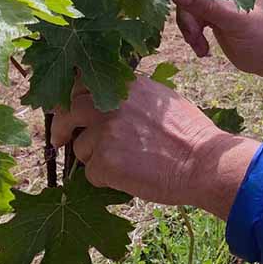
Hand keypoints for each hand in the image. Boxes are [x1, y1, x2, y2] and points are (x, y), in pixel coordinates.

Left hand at [51, 77, 259, 219]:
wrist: (202, 162)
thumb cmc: (189, 136)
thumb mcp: (162, 101)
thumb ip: (133, 97)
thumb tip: (109, 101)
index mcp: (127, 85)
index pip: (83, 83)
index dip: (73, 98)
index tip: (70, 109)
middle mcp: (111, 103)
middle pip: (68, 111)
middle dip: (60, 127)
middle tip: (60, 139)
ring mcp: (104, 131)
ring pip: (80, 147)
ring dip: (94, 158)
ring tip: (124, 164)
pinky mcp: (103, 160)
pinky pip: (90, 173)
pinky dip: (104, 179)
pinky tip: (128, 177)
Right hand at [175, 0, 262, 76]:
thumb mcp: (237, 20)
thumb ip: (208, 5)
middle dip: (188, 10)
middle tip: (193, 34)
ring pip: (187, 1)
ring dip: (189, 26)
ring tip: (199, 45)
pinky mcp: (211, 10)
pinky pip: (190, 16)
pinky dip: (192, 33)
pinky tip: (202, 49)